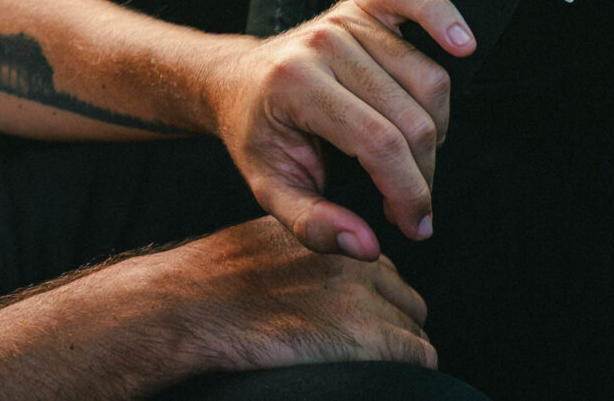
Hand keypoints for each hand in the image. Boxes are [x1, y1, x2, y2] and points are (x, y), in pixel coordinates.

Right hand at [123, 217, 436, 372]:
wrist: (193, 304)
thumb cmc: (212, 284)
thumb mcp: (264, 248)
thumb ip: (304, 258)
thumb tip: (318, 286)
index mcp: (331, 237)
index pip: (383, 274)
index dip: (373, 305)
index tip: (350, 326)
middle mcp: (355, 261)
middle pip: (408, 301)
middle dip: (392, 327)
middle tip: (358, 351)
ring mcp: (364, 298)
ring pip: (415, 331)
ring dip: (397, 352)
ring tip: (361, 366)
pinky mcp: (368, 335)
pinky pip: (420, 357)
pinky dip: (405, 372)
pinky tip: (374, 375)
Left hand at [208, 0, 475, 257]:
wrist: (236, 84)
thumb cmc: (257, 135)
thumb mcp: (270, 188)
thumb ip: (312, 224)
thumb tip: (364, 246)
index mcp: (296, 85)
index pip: (378, 143)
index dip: (408, 192)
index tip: (413, 224)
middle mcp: (323, 44)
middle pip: (411, 118)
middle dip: (422, 174)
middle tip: (408, 202)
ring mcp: (344, 20)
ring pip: (430, 80)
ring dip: (436, 130)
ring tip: (410, 156)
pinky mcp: (363, 4)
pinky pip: (414, 1)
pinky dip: (443, 17)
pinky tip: (462, 45)